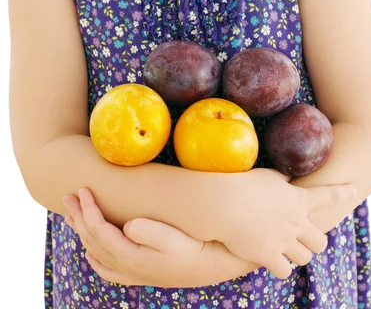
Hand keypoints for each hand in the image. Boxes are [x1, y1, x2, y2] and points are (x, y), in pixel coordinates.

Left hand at [62, 188, 218, 287]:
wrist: (211, 265)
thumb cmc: (194, 246)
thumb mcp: (173, 237)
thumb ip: (147, 231)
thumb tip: (126, 226)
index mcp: (130, 256)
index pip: (99, 230)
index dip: (88, 209)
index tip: (83, 189)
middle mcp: (126, 268)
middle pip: (92, 240)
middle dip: (78, 217)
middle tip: (67, 196)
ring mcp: (132, 272)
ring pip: (96, 252)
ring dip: (82, 232)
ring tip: (70, 216)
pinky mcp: (140, 273)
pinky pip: (107, 269)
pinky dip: (94, 258)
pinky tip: (89, 252)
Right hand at [217, 167, 356, 279]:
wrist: (223, 203)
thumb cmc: (243, 184)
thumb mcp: (267, 176)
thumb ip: (282, 179)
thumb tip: (288, 180)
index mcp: (297, 199)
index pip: (327, 195)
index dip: (341, 192)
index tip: (354, 189)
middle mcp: (295, 222)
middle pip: (320, 241)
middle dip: (313, 242)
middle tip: (302, 239)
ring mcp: (283, 240)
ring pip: (304, 258)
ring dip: (297, 255)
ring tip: (285, 250)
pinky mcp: (268, 255)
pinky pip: (284, 271)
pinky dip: (280, 267)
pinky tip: (272, 260)